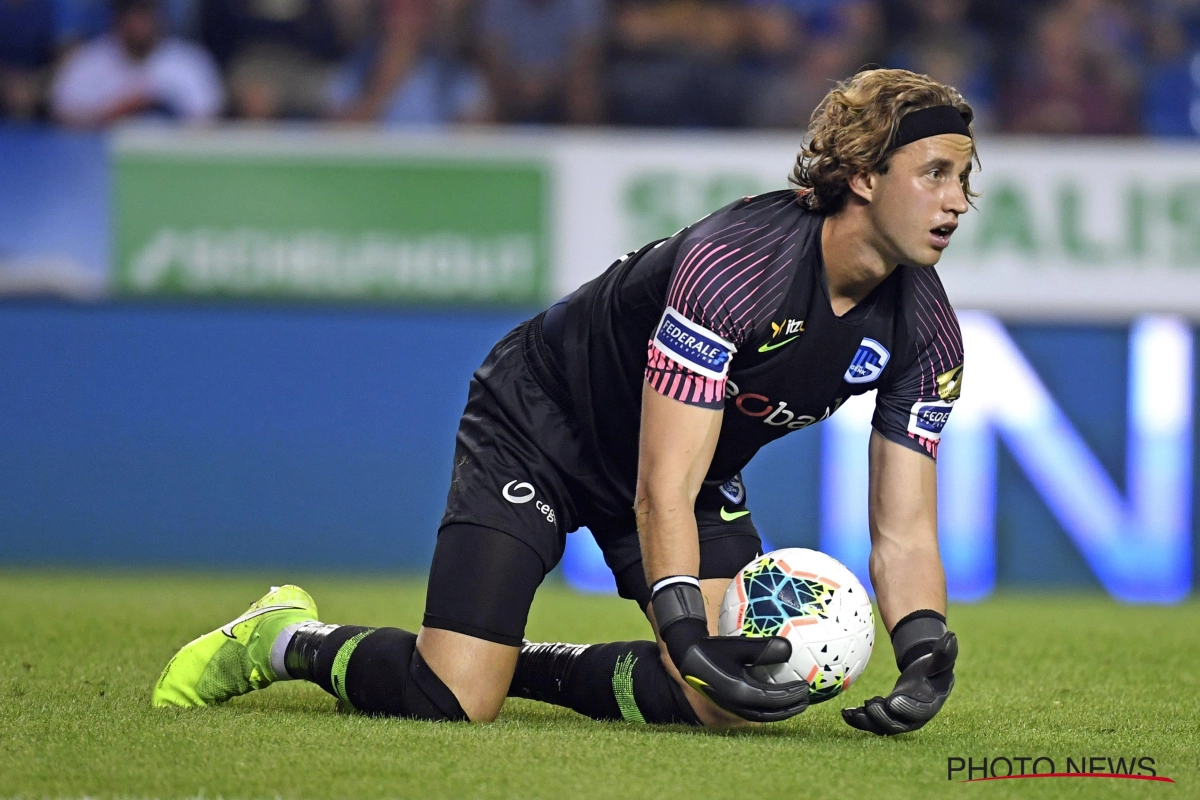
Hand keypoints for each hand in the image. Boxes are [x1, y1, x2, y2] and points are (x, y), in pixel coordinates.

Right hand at [674, 631, 809, 721]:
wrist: (686, 654)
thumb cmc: (711, 648)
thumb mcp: (738, 646)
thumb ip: (764, 649)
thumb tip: (789, 648)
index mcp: (740, 693)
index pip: (773, 699)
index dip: (791, 695)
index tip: (806, 688)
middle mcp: (736, 705)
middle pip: (770, 713)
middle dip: (789, 708)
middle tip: (806, 700)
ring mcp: (730, 706)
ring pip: (761, 714)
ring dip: (779, 710)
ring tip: (794, 702)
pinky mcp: (727, 703)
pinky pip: (753, 710)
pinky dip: (767, 707)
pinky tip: (773, 697)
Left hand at [842, 630, 956, 734]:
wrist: (927, 676)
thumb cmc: (934, 667)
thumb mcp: (940, 659)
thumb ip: (944, 651)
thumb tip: (951, 635)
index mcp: (930, 704)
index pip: (919, 710)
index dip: (906, 707)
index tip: (892, 701)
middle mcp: (915, 717)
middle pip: (898, 724)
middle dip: (882, 717)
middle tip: (868, 705)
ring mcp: (900, 719)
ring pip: (882, 726)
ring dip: (866, 721)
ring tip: (851, 712)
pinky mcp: (888, 717)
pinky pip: (873, 722)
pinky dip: (859, 719)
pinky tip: (845, 713)